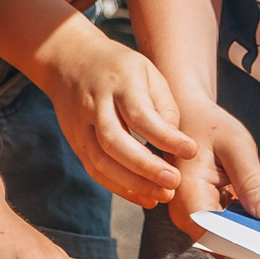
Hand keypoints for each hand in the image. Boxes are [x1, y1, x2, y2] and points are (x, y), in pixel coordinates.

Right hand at [35, 24, 193, 207]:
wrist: (69, 60)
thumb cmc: (119, 67)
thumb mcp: (148, 72)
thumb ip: (164, 105)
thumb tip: (175, 144)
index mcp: (119, 82)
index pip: (140, 114)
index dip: (165, 136)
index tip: (190, 151)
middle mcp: (95, 104)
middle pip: (115, 141)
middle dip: (146, 166)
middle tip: (174, 182)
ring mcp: (80, 125)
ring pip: (101, 161)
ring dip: (133, 184)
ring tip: (163, 195)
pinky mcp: (76, 142)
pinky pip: (95, 170)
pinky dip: (120, 188)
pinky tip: (145, 198)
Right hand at [164, 95, 259, 238]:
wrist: (188, 116)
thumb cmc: (209, 125)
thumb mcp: (237, 144)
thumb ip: (251, 180)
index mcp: (187, 191)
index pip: (212, 235)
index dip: (241, 245)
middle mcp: (183, 210)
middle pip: (217, 242)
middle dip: (249, 243)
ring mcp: (188, 214)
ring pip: (220, 239)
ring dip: (247, 236)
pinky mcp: (198, 213)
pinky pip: (221, 229)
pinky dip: (242, 226)